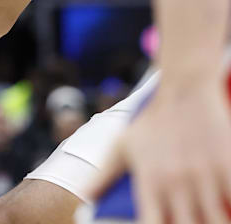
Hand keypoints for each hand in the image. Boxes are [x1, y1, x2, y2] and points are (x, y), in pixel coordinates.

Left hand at [90, 76, 230, 222]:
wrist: (184, 91)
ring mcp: (202, 175)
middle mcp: (174, 182)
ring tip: (209, 220)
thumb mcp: (121, 146)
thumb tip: (85, 197)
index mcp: (148, 181)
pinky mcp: (226, 166)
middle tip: (188, 223)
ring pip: (215, 221)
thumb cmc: (151, 121)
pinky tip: (228, 209)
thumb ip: (103, 175)